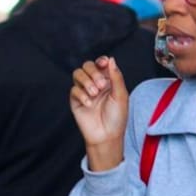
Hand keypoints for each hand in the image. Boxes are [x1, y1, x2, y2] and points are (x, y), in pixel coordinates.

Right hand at [70, 56, 128, 170]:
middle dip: (93, 72)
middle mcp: (95, 83)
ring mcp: (84, 91)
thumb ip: (116, 77)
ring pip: (78, 74)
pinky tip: (89, 104)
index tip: (103, 63)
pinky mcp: (76, 100)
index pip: (101, 64)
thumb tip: (111, 59)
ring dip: (86, 81)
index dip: (101, 61)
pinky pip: (74, 90)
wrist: (106, 135)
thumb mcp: (121, 95)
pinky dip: (81, 94)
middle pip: (87, 66)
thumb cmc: (116, 118)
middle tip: (101, 86)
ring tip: (94, 94)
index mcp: (108, 80)